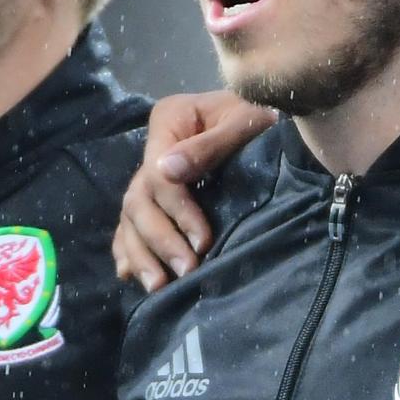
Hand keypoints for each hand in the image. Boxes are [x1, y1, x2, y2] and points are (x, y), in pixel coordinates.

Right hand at [112, 90, 275, 292]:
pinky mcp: (158, 192)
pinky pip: (132, 223)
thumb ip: (209, 145)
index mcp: (169, 120)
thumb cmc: (264, 112)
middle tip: (186, 271)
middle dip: (160, 239)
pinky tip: (129, 274)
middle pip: (139, 200)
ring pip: (131, 217)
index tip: (203, 241)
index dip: (178, 211)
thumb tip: (167, 171)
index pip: (159, 174)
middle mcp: (154, 146)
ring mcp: (152, 171)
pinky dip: (129, 248)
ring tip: (158, 287)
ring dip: (141, 253)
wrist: (271, 113)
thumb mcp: (245, 119)